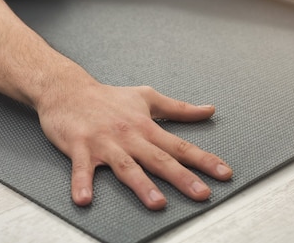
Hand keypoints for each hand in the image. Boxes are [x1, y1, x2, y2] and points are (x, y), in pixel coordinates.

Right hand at [37, 82, 231, 209]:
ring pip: (127, 166)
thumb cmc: (108, 97)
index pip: (180, 146)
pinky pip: (82, 168)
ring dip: (142, 185)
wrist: (68, 90)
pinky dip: (82, 183)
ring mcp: (105, 142)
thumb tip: (209, 110)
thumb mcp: (147, 97)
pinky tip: (84, 199)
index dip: (204, 160)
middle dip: (183, 177)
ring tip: (157, 203)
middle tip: (202, 194)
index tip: (225, 174)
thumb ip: (179, 108)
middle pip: (159, 159)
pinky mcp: (80, 147)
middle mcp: (129, 135)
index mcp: (146, 127)